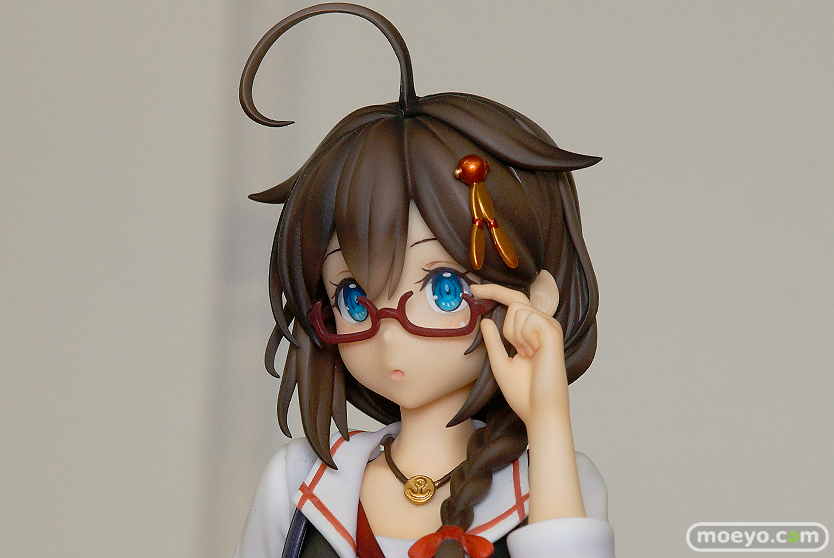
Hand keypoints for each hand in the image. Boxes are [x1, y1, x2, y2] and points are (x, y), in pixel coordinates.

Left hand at [471, 273, 585, 520]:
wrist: (539, 410)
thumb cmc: (524, 392)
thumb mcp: (500, 362)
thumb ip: (493, 341)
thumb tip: (485, 320)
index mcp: (532, 332)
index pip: (514, 303)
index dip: (494, 292)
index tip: (473, 289)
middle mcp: (543, 325)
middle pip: (515, 299)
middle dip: (495, 295)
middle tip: (478, 300)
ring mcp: (549, 326)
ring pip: (516, 309)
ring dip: (511, 333)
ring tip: (525, 355)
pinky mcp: (551, 330)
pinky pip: (526, 317)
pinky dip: (521, 336)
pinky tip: (532, 353)